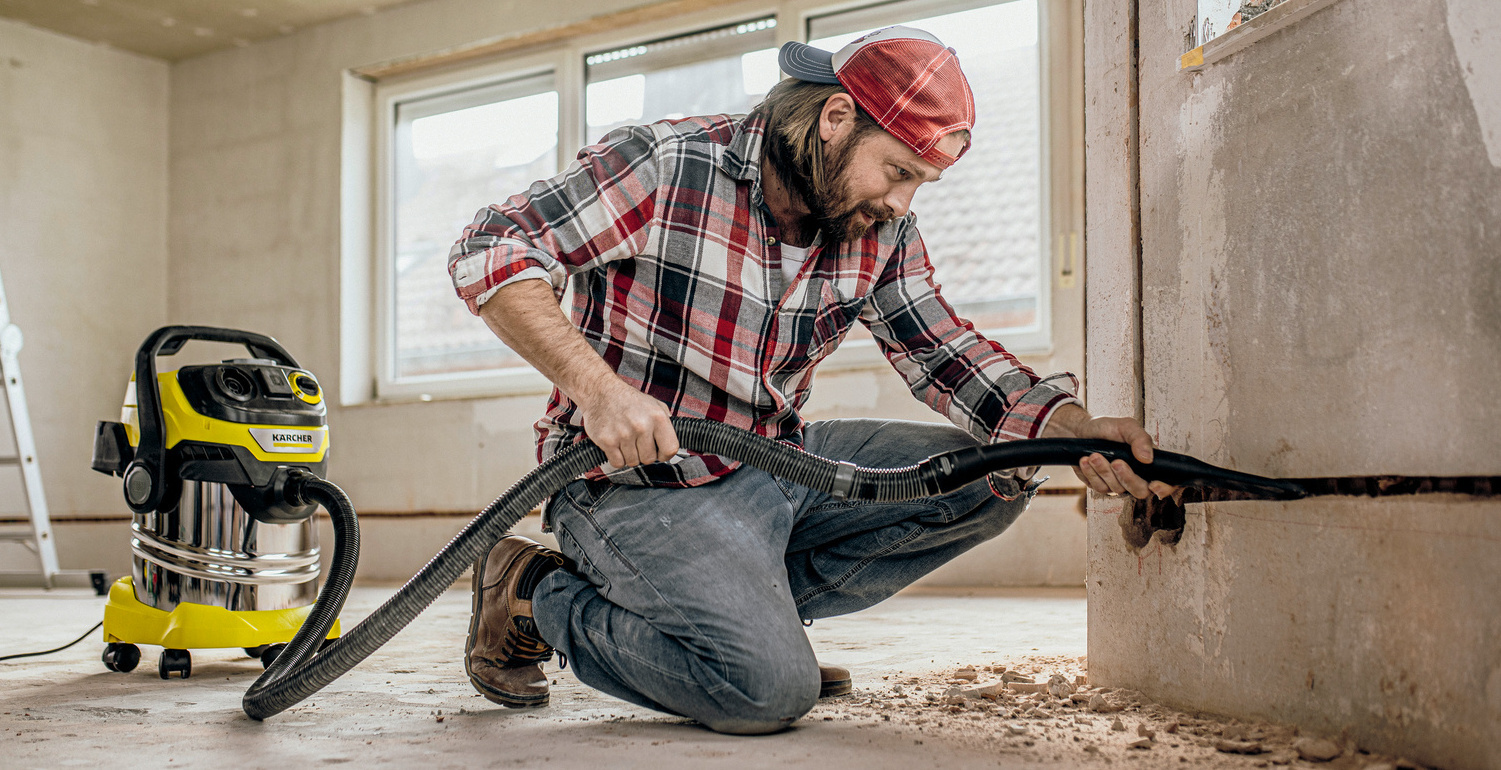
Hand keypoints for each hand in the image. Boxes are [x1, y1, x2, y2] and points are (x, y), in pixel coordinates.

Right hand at [575, 378, 679, 467]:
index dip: (665, 455)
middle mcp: (642, 426)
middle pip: (649, 459)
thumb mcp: (654, 404)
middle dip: (644, 454)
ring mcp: (624, 434)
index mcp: (657, 417)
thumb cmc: (628, 400)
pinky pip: (617, 463)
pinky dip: (616, 458)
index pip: (670, 449)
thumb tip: (673, 442)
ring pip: (633, 462)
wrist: (600, 392)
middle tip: (636, 443)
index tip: (659, 453)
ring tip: (625, 440)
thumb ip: (666, 422)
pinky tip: (616, 445)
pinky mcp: (607, 441)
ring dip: (629, 455)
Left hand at [1042, 404, 1176, 499]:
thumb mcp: (1126, 426)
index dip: (1164, 488)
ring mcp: (1118, 482)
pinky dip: (1091, 473)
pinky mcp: (1101, 485)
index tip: (1154, 484)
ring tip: (1094, 455)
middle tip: (1116, 462)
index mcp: (1148, 462)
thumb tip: (1148, 458)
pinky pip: (1099, 487)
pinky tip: (1085, 460)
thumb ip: (1140, 439)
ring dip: (1104, 470)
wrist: (1081, 430)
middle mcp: (1136, 475)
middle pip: (1140, 491)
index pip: (1165, 482)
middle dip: (1128, 477)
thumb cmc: (1106, 428)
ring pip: (1117, 489)